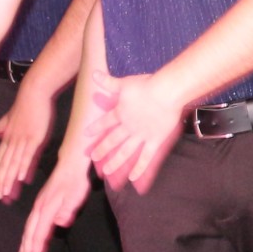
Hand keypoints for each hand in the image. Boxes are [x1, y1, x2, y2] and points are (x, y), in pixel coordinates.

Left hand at [0, 80, 58, 201]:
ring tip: (6, 193)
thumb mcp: (11, 116)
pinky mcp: (35, 137)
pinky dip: (23, 167)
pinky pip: (27, 155)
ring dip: (8, 179)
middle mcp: (12, 140)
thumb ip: (2, 125)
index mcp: (8, 136)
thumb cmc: (26, 103)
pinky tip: (20, 178)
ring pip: (13, 163)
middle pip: (4, 165)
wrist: (34, 91)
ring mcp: (23, 139)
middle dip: (0, 182)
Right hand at [17, 156, 92, 251]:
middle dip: (29, 251)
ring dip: (26, 245)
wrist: (71, 165)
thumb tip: (60, 223)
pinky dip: (28, 235)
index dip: (36, 250)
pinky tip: (28, 241)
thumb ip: (68, 209)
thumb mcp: (76, 195)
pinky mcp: (42, 205)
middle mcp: (40, 209)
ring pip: (30, 229)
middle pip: (31, 234)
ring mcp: (39, 206)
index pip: (40, 234)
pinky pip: (32, 223)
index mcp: (47, 209)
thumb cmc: (76, 181)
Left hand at [81, 73, 187, 191]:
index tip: (86, 135)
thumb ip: (108, 82)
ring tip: (107, 172)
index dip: (95, 128)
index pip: (104, 122)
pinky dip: (139, 167)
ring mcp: (141, 136)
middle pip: (112, 140)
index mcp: (120, 113)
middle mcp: (128, 127)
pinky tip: (132, 177)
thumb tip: (93, 73)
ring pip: (125, 152)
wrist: (166, 92)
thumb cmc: (147, 85)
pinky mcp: (154, 140)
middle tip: (93, 157)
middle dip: (102, 149)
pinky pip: (145, 157)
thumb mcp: (124, 83)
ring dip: (115, 162)